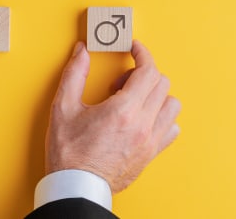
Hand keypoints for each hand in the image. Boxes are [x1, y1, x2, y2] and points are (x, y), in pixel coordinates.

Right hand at [46, 41, 180, 192]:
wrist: (76, 187)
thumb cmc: (68, 152)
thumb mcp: (63, 108)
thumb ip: (74, 75)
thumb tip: (81, 52)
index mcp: (123, 111)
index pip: (148, 71)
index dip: (142, 53)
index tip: (134, 48)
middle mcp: (142, 125)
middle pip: (161, 84)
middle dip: (143, 73)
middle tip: (121, 82)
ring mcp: (150, 141)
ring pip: (172, 105)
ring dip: (155, 95)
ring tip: (133, 100)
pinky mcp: (151, 154)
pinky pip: (172, 128)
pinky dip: (162, 117)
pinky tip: (143, 119)